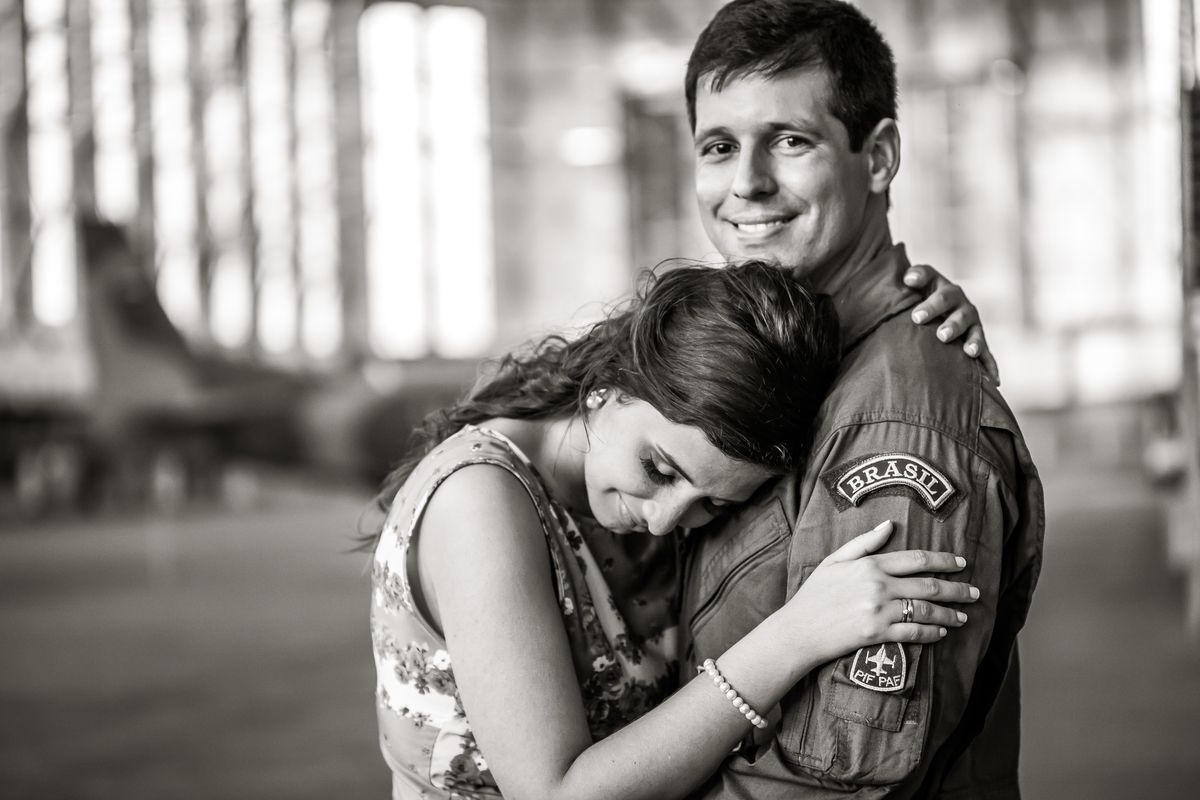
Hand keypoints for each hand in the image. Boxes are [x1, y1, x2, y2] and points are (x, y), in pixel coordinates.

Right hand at [785, 521, 978, 665]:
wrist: (798, 630)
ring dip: (949, 614)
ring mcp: (878, 611)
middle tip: (975, 593)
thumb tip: (890, 524)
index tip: (961, 563)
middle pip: (928, 586)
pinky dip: (931, 633)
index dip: (944, 561)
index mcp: (870, 564)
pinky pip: (912, 633)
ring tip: (962, 617)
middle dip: (957, 589)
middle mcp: (878, 586)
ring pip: (925, 611)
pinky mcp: (877, 634)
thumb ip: (864, 542)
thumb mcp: (835, 560)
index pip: (917, 559)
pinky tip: (941, 633)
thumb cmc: (814, 594)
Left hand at [903, 265, 1000, 385]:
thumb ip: (916, 276)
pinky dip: (990, 367)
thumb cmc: (922, 295)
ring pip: (975, 333)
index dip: (931, 304)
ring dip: (974, 342)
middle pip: (960, 315)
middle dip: (952, 325)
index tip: (916, 317)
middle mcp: (963, 307)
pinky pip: (987, 355)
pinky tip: (994, 382)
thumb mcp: (920, 284)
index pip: (941, 294)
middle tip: (941, 336)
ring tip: (969, 352)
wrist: (937, 306)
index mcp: (947, 292)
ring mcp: (972, 325)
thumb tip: (909, 278)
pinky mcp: (978, 341)